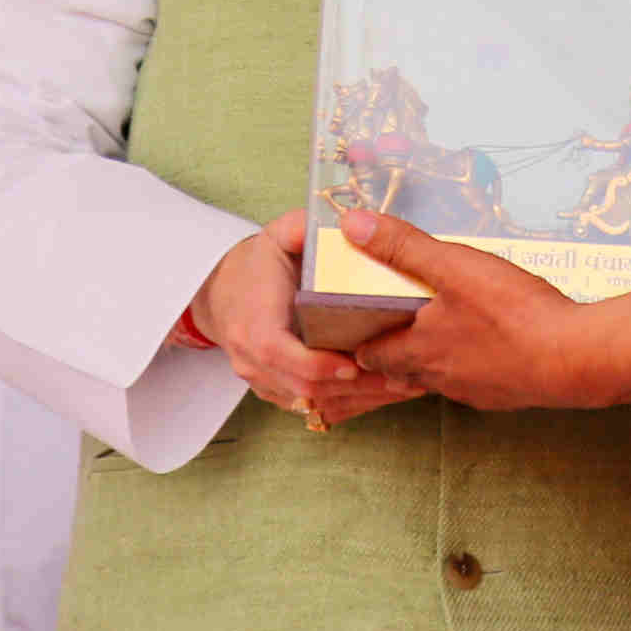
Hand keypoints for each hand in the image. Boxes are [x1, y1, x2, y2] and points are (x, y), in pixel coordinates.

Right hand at [187, 210, 423, 429]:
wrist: (223, 293)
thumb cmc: (257, 265)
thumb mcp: (275, 237)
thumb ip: (299, 228)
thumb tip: (340, 222)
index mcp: (252, 321)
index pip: (279, 352)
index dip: (317, 364)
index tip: (356, 362)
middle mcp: (252, 359)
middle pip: (303, 387)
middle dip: (355, 388)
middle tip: (404, 379)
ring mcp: (262, 380)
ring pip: (312, 404)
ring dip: (359, 400)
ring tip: (406, 387)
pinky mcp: (275, 392)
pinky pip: (312, 408)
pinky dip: (349, 404)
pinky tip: (385, 393)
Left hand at [342, 209, 607, 409]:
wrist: (575, 358)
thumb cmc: (513, 313)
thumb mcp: (454, 266)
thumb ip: (403, 246)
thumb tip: (352, 225)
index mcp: (420, 349)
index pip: (373, 355)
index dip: (362, 343)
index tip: (356, 331)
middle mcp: (442, 377)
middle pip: (404, 372)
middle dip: (397, 353)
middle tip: (395, 329)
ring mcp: (476, 391)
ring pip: (442, 379)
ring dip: (437, 361)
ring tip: (443, 335)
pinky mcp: (508, 397)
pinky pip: (479, 383)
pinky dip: (475, 367)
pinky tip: (491, 347)